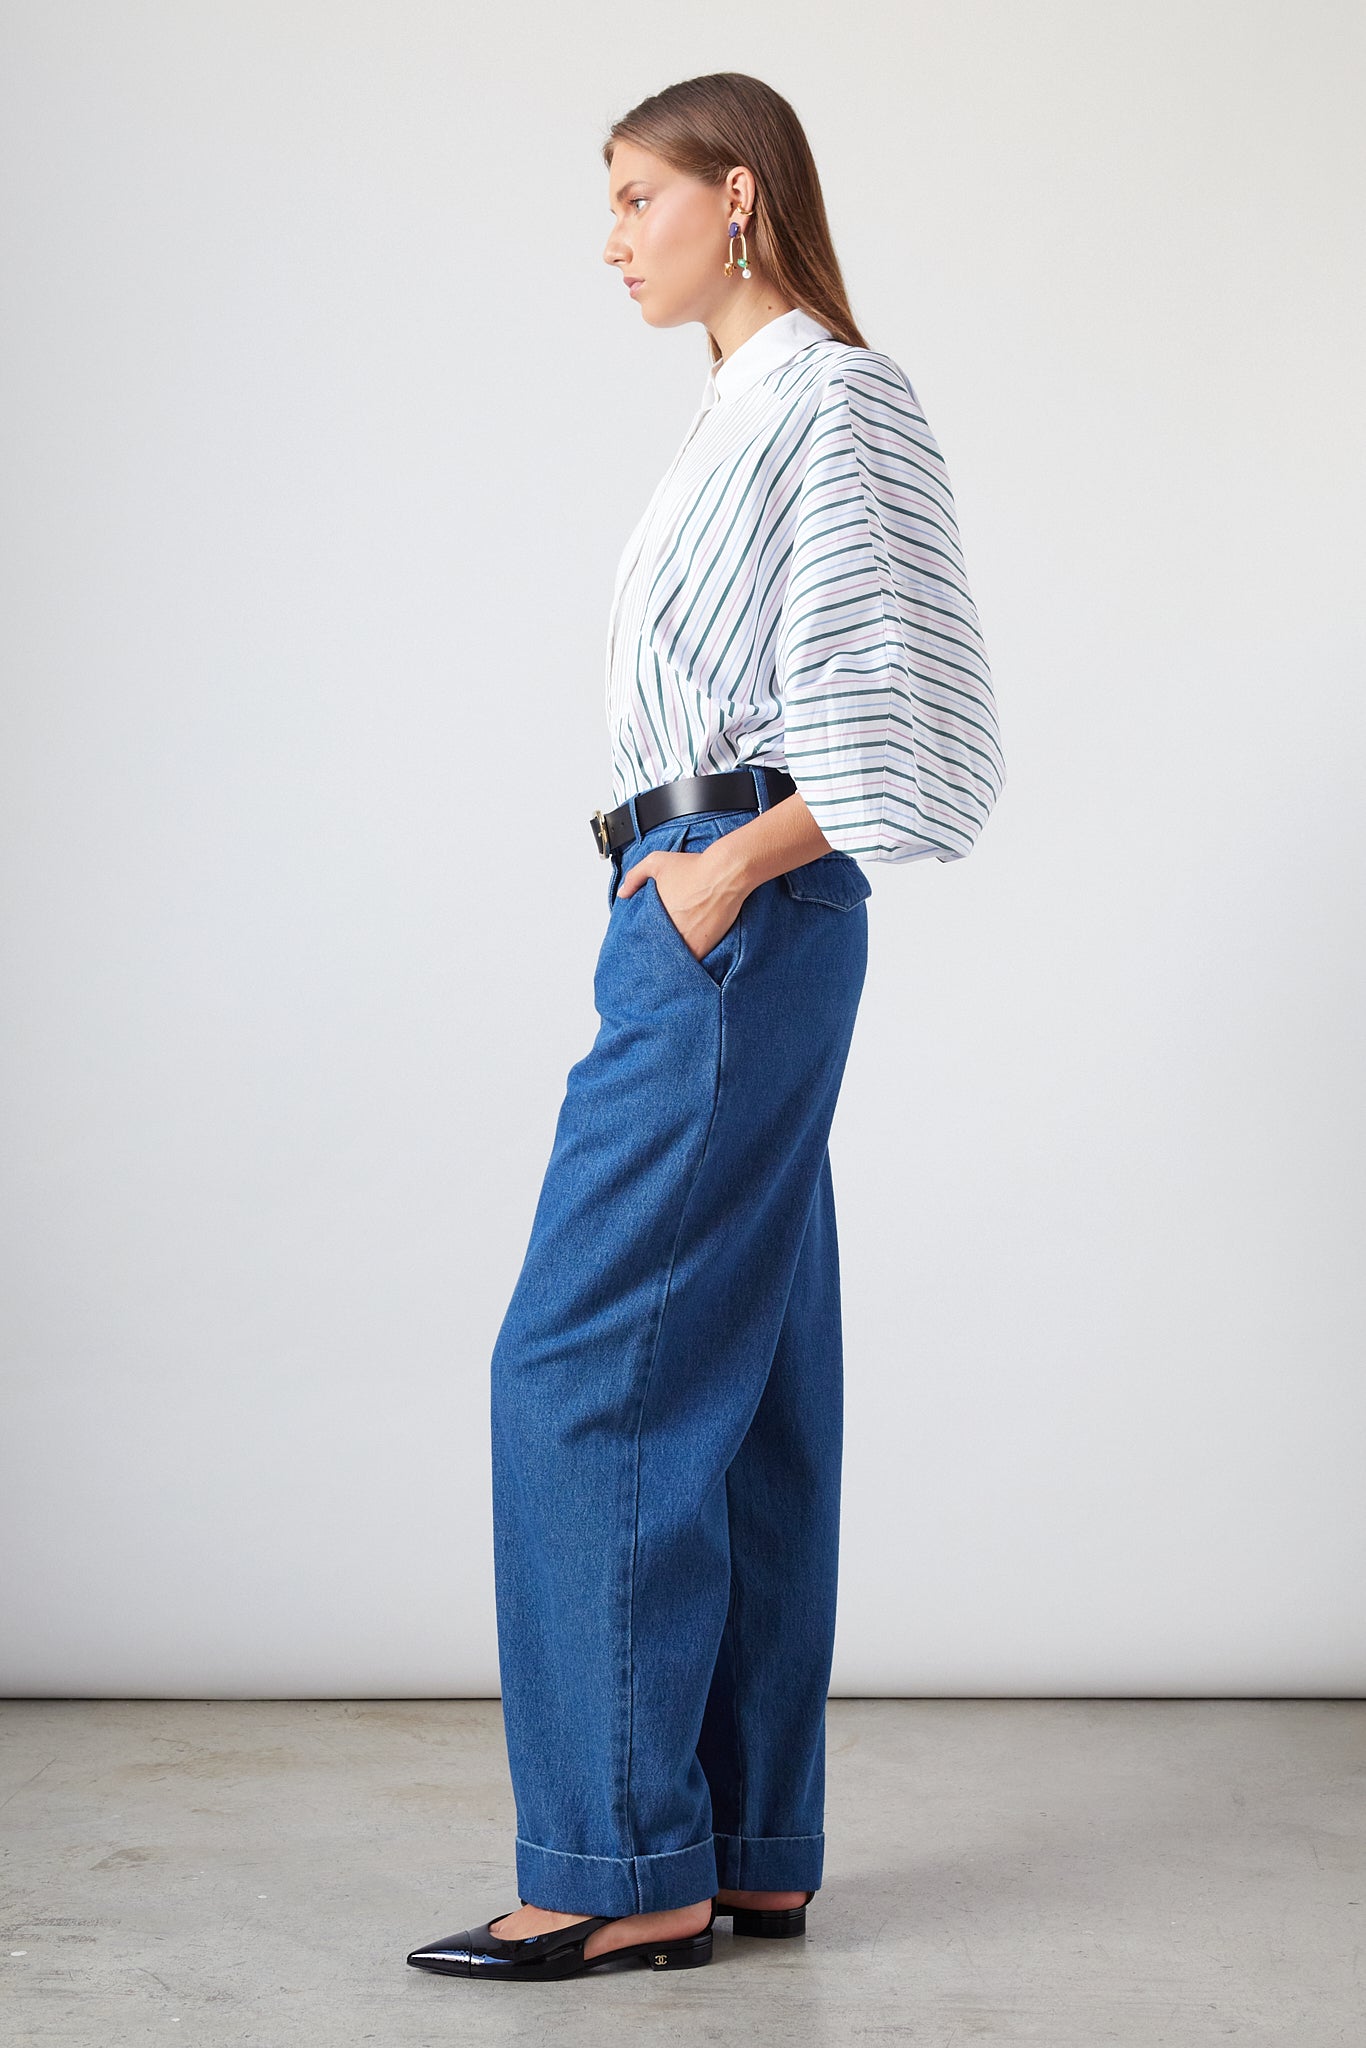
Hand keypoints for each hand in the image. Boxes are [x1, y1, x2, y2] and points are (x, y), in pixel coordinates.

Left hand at [616, 845, 748, 961]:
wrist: (725, 873)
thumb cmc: (695, 867)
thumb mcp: (656, 862)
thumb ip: (635, 876)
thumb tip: (623, 893)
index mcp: (655, 916)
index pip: (642, 937)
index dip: (644, 939)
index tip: (645, 941)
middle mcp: (670, 932)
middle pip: (658, 949)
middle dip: (659, 948)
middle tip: (661, 947)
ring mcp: (688, 942)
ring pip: (675, 958)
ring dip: (674, 956)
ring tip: (675, 952)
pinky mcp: (705, 946)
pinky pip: (694, 961)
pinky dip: (691, 960)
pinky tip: (690, 954)